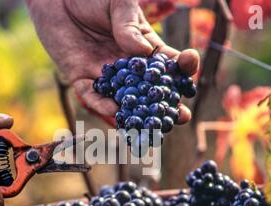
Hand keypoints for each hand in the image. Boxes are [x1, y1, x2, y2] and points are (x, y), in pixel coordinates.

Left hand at [26, 0, 198, 122]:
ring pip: (124, 100)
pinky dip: (102, 105)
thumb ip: (129, 25)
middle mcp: (128, 67)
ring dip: (137, 115)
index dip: (181, 67)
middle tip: (181, 116)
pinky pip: (92, 96)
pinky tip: (113, 111)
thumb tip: (143, 52)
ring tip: (150, 127)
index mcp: (144, 47)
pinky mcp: (82, 79)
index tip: (189, 65)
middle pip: (150, 90)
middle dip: (166, 104)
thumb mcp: (118, 4)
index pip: (167, 62)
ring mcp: (106, 75)